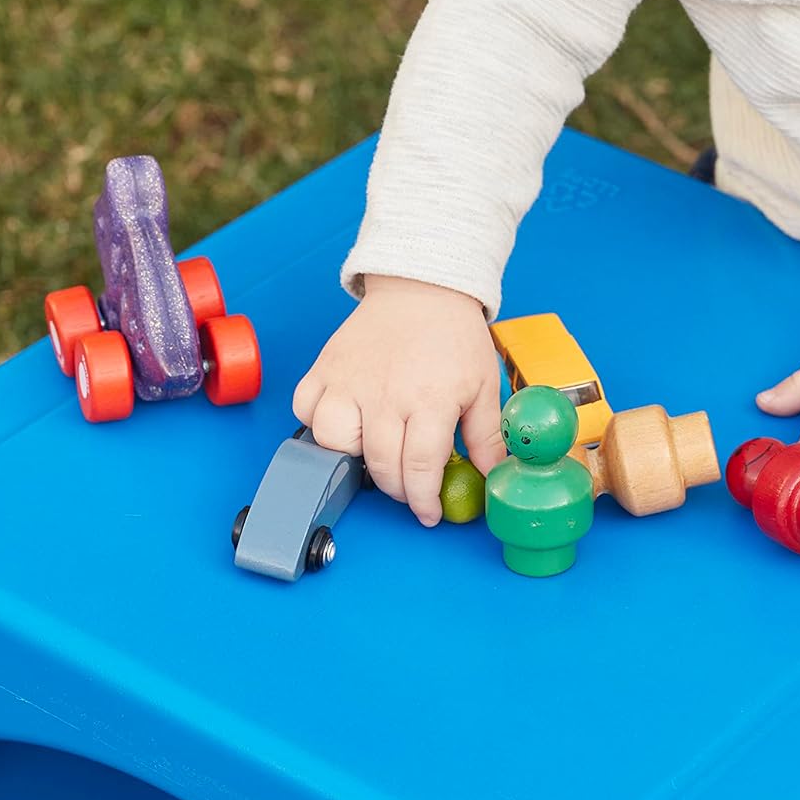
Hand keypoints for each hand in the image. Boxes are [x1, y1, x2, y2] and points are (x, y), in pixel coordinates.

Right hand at [292, 275, 504, 526]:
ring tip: (376, 450)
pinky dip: (317, 423)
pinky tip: (344, 422)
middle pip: (379, 465)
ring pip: (333, 441)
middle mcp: (384, 394)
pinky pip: (306, 408)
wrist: (423, 287)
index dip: (423, 500)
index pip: (418, 469)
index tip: (428, 513)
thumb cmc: (454, 336)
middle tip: (410, 488)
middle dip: (397, 490)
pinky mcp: (325, 367)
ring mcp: (349, 380)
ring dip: (354, 457)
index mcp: (429, 399)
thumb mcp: (483, 386)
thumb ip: (486, 436)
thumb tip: (493, 476)